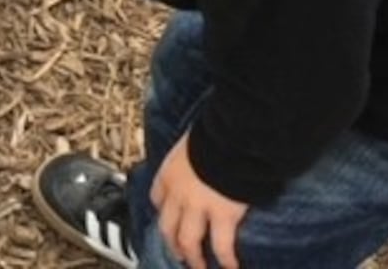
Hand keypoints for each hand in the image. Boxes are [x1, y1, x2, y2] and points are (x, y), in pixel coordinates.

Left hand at [150, 133, 248, 268]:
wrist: (228, 138)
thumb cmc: (214, 132)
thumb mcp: (193, 140)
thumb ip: (194, 153)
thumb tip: (205, 149)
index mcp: (170, 172)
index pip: (158, 196)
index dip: (162, 209)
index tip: (167, 216)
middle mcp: (179, 193)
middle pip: (168, 226)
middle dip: (171, 242)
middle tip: (177, 253)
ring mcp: (199, 207)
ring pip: (189, 241)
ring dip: (193, 258)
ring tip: (198, 267)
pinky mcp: (222, 216)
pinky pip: (221, 245)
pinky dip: (226, 259)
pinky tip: (230, 266)